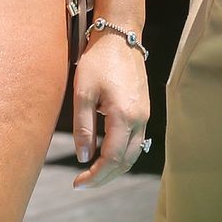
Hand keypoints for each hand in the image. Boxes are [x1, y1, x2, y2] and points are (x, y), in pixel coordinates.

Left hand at [72, 35, 149, 188]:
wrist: (120, 37)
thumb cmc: (98, 61)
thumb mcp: (82, 93)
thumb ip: (83, 127)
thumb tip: (84, 157)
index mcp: (124, 117)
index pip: (112, 159)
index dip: (95, 176)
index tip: (77, 183)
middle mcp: (140, 120)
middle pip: (126, 162)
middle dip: (105, 177)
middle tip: (82, 183)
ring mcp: (145, 116)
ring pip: (134, 154)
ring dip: (115, 168)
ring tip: (93, 173)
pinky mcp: (144, 110)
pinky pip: (137, 142)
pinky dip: (122, 155)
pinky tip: (106, 155)